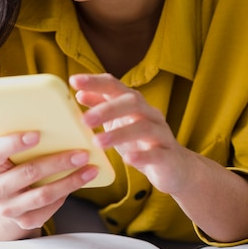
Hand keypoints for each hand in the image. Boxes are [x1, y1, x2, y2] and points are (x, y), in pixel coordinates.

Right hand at [0, 131, 97, 238]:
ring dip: (70, 181)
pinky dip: (66, 194)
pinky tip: (80, 181)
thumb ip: (26, 137)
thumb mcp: (11, 150)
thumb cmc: (14, 162)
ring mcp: (8, 208)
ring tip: (90, 169)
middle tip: (82, 153)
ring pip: (43, 194)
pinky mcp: (24, 221)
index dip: (14, 143)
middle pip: (28, 173)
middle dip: (58, 162)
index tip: (37, 135)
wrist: (6, 198)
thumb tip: (59, 119)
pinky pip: (49, 208)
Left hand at [70, 72, 188, 195]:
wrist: (174, 168)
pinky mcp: (168, 157)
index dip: (95, 82)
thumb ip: (101, 107)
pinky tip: (128, 159)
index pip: (115, 85)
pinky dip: (142, 156)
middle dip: (107, 109)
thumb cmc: (140, 143)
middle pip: (132, 102)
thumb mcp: (119, 122)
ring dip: (119, 133)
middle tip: (85, 120)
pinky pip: (156, 154)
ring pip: (143, 127)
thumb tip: (79, 94)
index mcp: (134, 104)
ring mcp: (161, 134)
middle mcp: (150, 114)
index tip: (74, 81)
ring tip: (98, 142)